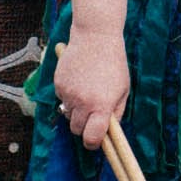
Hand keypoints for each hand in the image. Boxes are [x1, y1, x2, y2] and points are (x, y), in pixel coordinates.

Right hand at [48, 21, 130, 148]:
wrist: (95, 37)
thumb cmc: (114, 64)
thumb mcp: (123, 90)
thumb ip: (116, 113)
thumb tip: (108, 132)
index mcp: (101, 106)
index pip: (92, 138)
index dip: (93, 144)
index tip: (95, 142)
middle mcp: (82, 102)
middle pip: (76, 130)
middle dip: (84, 127)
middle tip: (93, 115)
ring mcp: (67, 93)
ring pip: (67, 114)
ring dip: (76, 111)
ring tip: (87, 92)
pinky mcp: (58, 84)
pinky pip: (62, 99)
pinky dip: (69, 96)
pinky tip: (79, 80)